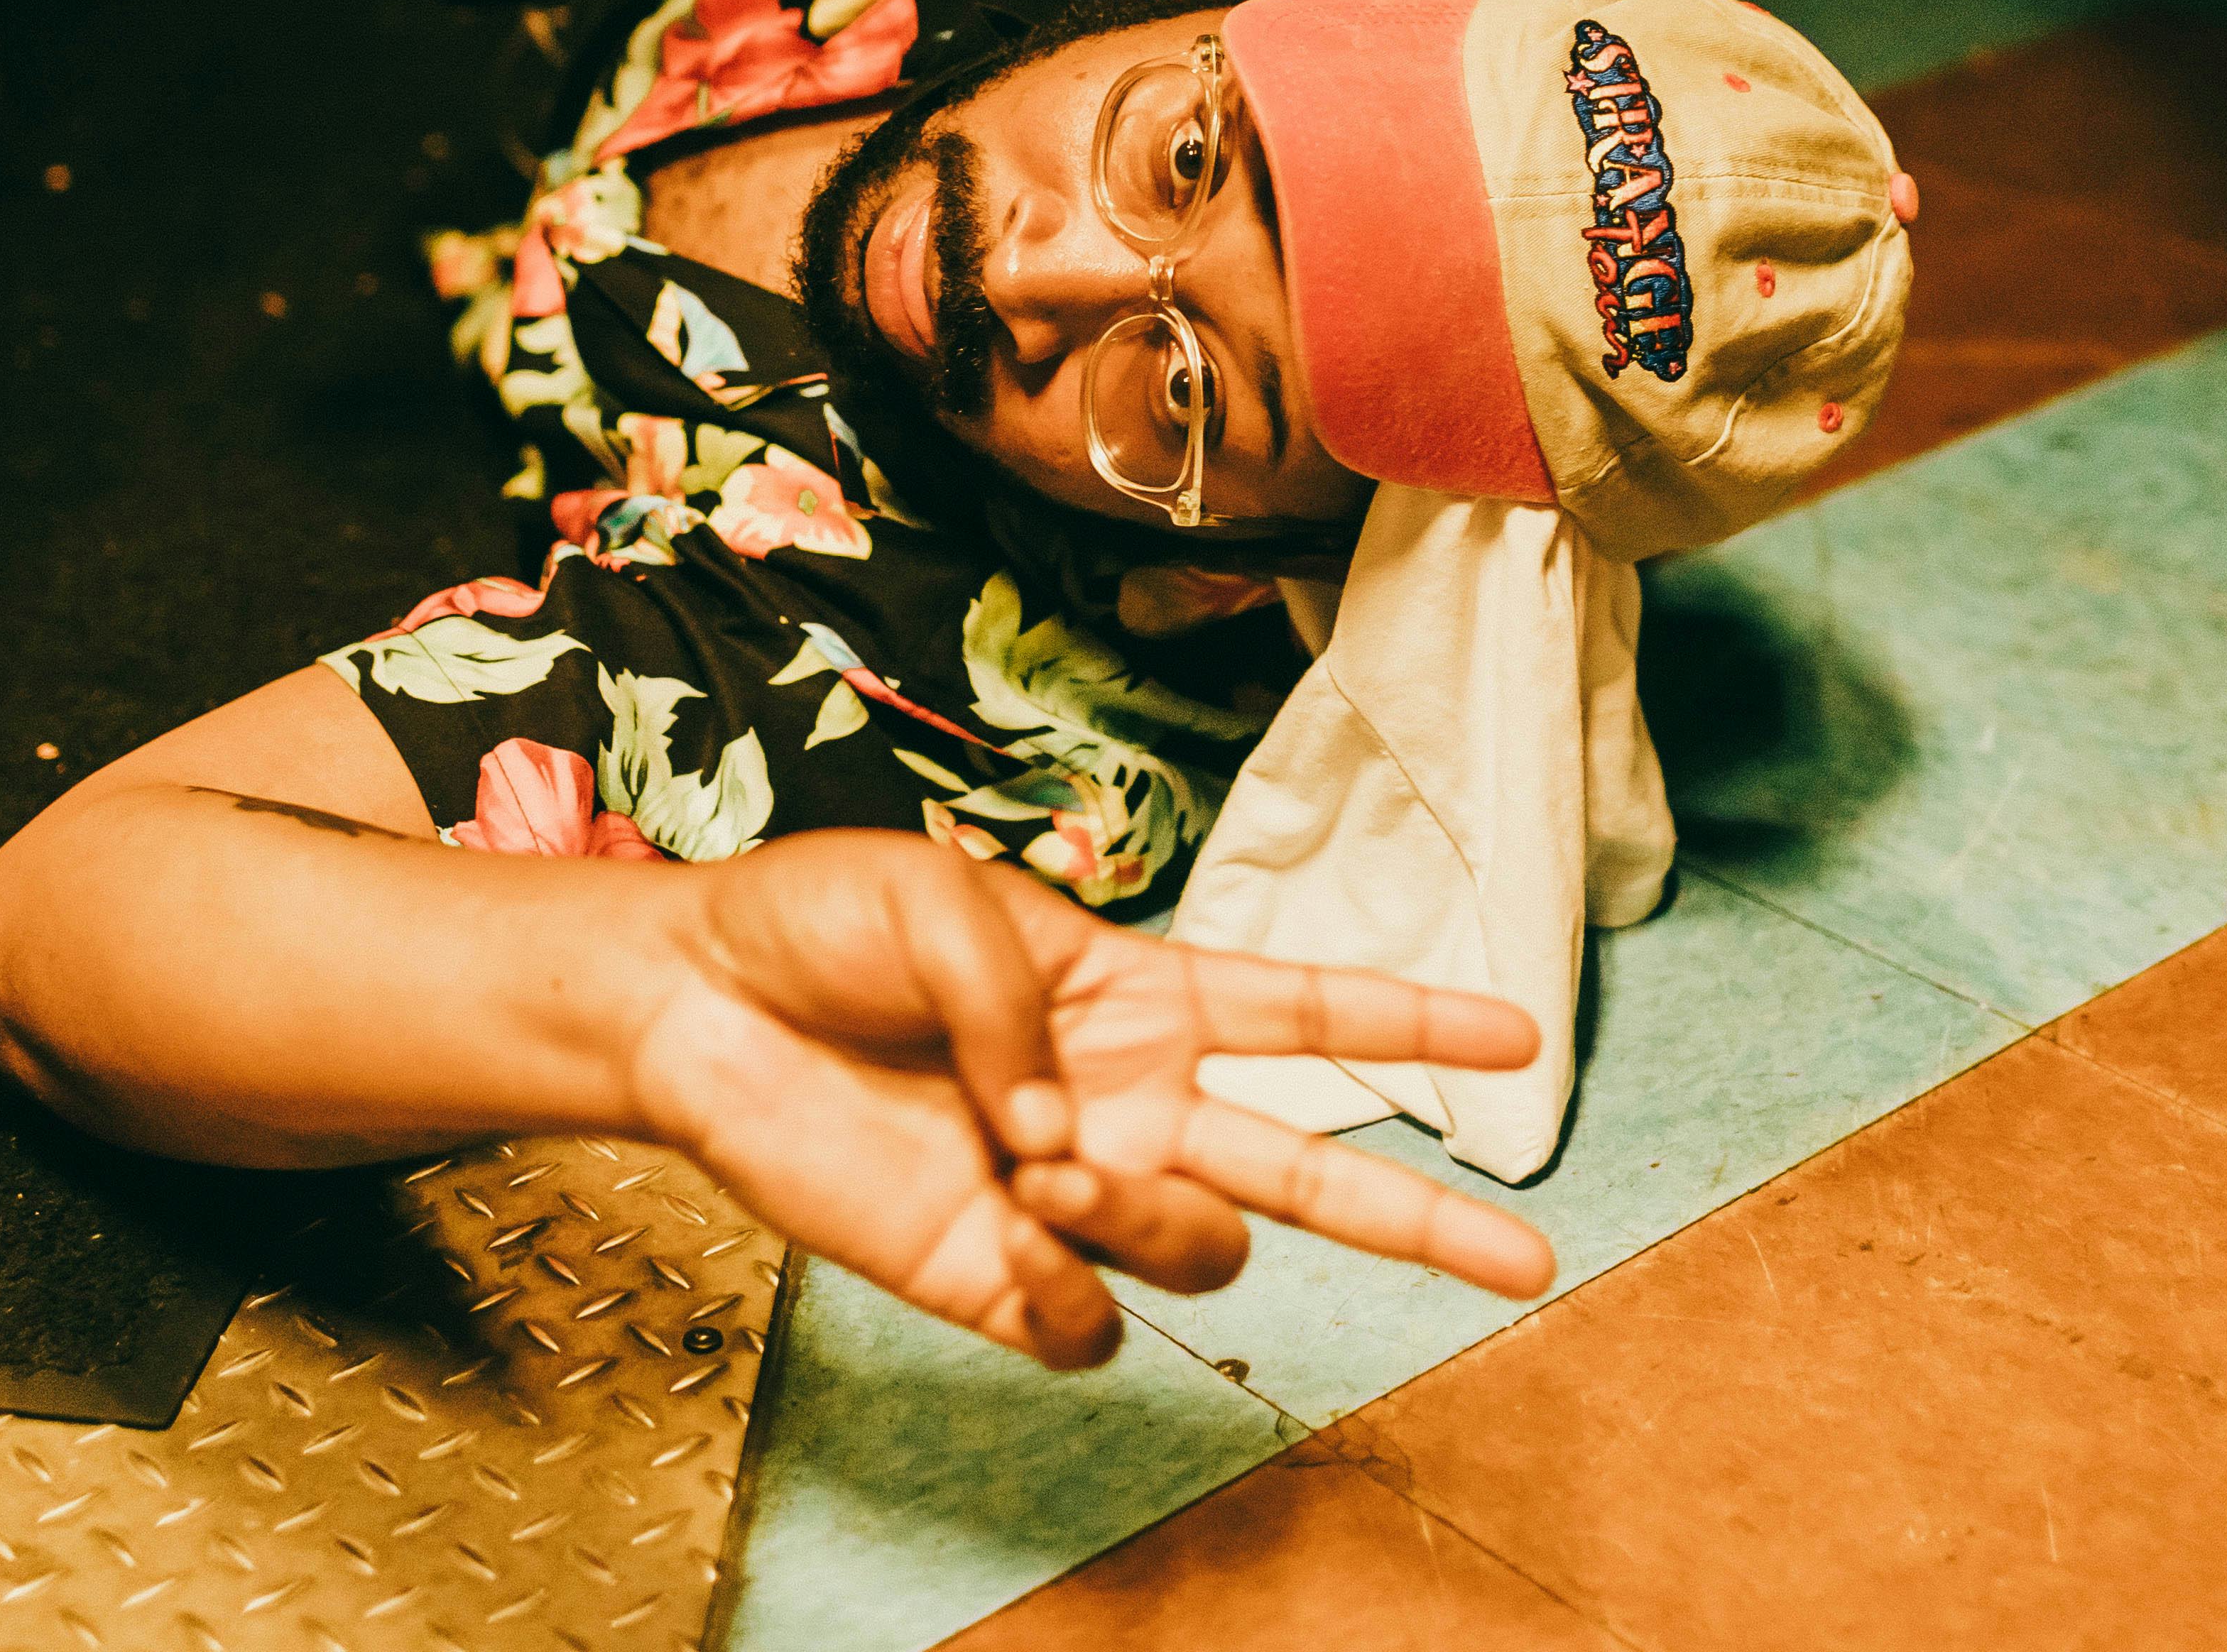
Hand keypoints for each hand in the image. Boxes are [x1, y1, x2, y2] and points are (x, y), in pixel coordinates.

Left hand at [624, 831, 1553, 1368]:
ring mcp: (1072, 1198)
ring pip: (1204, 1248)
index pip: (1309, 1013)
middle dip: (1427, 1218)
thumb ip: (1022, 1003)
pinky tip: (1016, 1233)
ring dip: (1144, 1214)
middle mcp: (1130, 1106)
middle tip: (1528, 1259)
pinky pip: (1092, 1326)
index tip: (1522, 1030)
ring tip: (1038, 1160)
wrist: (698, 1006)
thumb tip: (1062, 1132)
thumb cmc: (819, 923)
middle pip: (1315, 1171)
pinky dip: (1072, 1292)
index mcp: (1139, 1000)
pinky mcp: (997, 1275)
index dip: (1415, 1019)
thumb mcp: (937, 898)